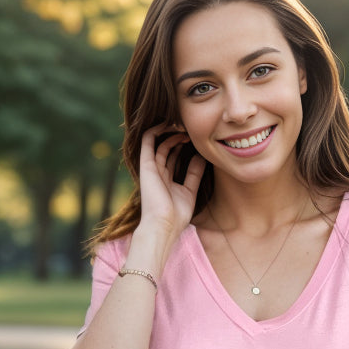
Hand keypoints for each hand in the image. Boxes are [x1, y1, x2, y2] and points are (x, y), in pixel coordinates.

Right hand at [138, 124, 205, 243]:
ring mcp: (150, 167)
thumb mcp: (190, 192)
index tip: (195, 137)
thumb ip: (194, 174)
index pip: (172, 156)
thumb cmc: (176, 216)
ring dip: (170, 131)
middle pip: (165, 147)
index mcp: (165, 179)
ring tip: (184, 124)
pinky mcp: (146, 164)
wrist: (164, 225)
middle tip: (190, 128)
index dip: (182, 145)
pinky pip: (148, 140)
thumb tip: (202, 157)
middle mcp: (156, 172)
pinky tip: (170, 123)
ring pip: (157, 141)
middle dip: (178, 136)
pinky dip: (157, 129)